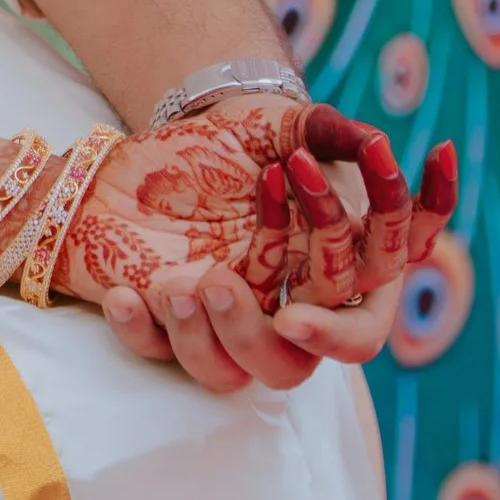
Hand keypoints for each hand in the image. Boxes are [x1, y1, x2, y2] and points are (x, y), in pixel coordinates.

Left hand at [77, 98, 456, 393]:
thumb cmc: (238, 136)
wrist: (162, 134)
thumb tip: (374, 142)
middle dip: (251, 338)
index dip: (335, 333)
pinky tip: (125, 296)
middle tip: (215, 282)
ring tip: (174, 286)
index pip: (357, 328)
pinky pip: (155, 350)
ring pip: (226, 374)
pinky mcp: (166, 315)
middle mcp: (277, 306)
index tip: (293, 316)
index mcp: (323, 273)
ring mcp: (221, 316)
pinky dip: (138, 331)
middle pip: (290, 367)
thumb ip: (330, 134)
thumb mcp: (281, 126)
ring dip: (200, 340)